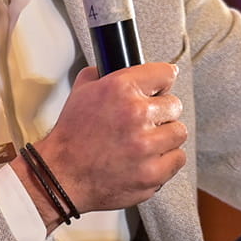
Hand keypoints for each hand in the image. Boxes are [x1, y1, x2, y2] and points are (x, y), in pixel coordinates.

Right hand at [18, 63, 186, 229]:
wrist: (62, 175)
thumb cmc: (71, 137)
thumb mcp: (81, 91)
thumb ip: (103, 74)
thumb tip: (118, 65)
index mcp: (121, 89)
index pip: (165, 73)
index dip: (161, 81)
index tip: (161, 88)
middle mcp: (136, 114)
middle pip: (174, 104)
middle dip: (161, 112)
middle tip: (146, 121)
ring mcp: (146, 145)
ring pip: (178, 132)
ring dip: (165, 136)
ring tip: (146, 141)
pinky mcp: (152, 172)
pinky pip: (178, 158)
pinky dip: (166, 159)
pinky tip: (149, 158)